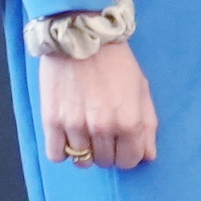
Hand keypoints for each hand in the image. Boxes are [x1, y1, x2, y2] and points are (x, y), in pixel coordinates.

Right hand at [39, 44, 159, 170]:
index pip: (130, 160)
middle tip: (105, 133)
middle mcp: (102, 129)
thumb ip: (147, 125)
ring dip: (86, 151)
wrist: (82, 39)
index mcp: (128, 122)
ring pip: (81, 160)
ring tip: (86, 133)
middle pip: (106, 161)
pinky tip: (68, 136)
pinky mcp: (52, 121)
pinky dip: (62, 151)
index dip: (128, 155)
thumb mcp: (141, 90)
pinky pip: (56, 155)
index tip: (124, 146)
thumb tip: (148, 155)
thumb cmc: (116, 63)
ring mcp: (75, 126)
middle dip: (108, 151)